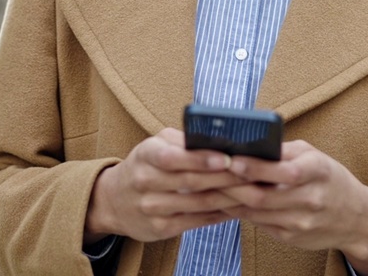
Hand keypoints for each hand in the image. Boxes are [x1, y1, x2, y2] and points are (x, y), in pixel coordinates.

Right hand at [85, 128, 246, 243]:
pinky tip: (237, 207)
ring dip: (229, 197)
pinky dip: (219, 214)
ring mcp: (151, 207)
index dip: (200, 158)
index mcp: (146, 155)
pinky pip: (196, 221)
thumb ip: (183, 140)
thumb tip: (220, 138)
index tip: (227, 157)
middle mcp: (145, 181)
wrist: (114, 200)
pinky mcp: (160, 228)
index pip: (172, 156)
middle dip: (226, 178)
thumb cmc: (146, 165)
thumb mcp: (155, 145)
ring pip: (198, 203)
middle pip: (191, 182)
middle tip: (253, 173)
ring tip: (252, 190)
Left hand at [219, 141, 367, 273]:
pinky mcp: (291, 237)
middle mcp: (311, 199)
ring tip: (210, 185)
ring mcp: (301, 222)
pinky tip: (227, 201)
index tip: (230, 159)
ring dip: (230, 199)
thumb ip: (283, 151)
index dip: (255, 167)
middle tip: (208, 174)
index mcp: (318, 171)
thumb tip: (247, 144)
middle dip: (232, 185)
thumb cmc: (329, 178)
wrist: (356, 217)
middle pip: (263, 195)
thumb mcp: (314, 156)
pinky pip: (259, 224)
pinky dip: (240, 212)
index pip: (283, 171)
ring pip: (256, 212)